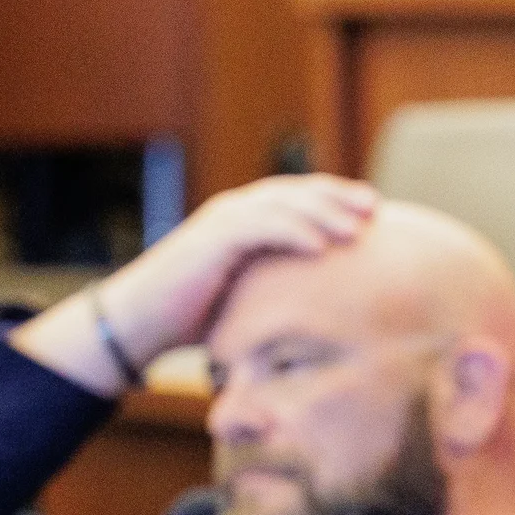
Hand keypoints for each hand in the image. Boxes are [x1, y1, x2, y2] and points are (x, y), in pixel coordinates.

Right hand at [12, 175, 377, 393]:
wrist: (139, 322)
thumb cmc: (189, 319)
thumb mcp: (244, 300)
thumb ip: (275, 292)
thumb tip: (315, 314)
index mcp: (245, 222)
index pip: (298, 202)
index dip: (335, 201)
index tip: (372, 212)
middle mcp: (235, 212)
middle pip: (298, 193)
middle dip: (338, 197)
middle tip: (375, 207)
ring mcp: (223, 221)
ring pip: (284, 205)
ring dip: (324, 214)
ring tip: (357, 228)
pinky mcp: (213, 238)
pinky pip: (261, 228)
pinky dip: (293, 233)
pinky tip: (321, 246)